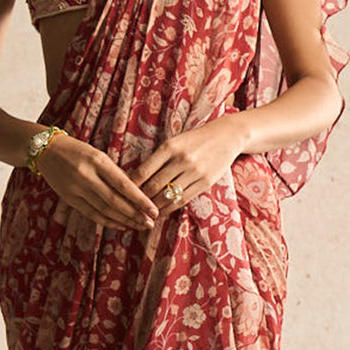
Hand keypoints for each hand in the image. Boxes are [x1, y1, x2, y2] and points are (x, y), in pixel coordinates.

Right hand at [36, 134, 158, 231]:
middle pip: (115, 201)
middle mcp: (86, 175)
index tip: (154, 210)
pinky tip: (121, 225)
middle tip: (150, 224)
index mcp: (98, 160)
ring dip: (124, 221)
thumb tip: (136, 192)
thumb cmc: (77, 150)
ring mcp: (75, 188)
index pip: (123, 184)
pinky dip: (108, 221)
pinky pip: (91, 214)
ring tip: (140, 226)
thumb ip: (114, 173)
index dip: (140, 200)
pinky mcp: (68, 198)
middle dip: (135, 214)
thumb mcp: (97, 154)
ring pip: (104, 210)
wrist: (45, 150)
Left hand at [133, 115, 248, 213]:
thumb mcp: (174, 142)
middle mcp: (181, 159)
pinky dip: (168, 208)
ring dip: (153, 207)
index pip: (143, 171)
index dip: (131, 186)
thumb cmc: (195, 139)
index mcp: (169, 147)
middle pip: (153, 186)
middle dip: (139, 199)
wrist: (227, 136)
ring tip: (143, 213)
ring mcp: (194, 172)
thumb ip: (157, 158)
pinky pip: (182, 200)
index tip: (122, 193)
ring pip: (167, 196)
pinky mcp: (205, 182)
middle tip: (130, 208)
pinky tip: (160, 212)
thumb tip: (135, 179)